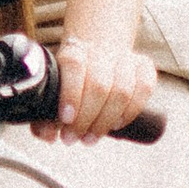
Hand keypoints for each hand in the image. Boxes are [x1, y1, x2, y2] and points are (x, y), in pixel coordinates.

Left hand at [44, 36, 160, 142]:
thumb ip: (43, 116)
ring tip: (90, 137)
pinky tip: (116, 124)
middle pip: (99, 84)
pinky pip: (145, 88)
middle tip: (73, 137)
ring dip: (106, 121)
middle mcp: (100, 50)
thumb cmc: (70, 79)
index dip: (71, 94)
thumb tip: (49, 136)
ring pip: (123, 90)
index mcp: (74, 49)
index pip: (74, 65)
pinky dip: (131, 111)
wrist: (95, 53)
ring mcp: (125, 57)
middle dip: (86, 118)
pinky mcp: (144, 65)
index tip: (66, 119)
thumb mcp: (52, 91)